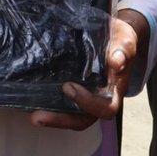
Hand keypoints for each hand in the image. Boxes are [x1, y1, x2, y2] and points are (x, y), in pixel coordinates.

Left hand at [30, 10, 145, 131]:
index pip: (105, 107)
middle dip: (61, 119)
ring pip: (72, 116)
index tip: (68, 87)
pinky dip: (49, 106)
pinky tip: (31, 102)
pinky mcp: (73, 90)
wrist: (115, 36)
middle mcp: (100, 98)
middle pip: (84, 119)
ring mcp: (86, 96)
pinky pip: (62, 104)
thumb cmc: (120, 39)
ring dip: (53, 118)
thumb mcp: (125, 40)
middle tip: (38, 116)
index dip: (88, 103)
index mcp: (115, 90)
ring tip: (33, 116)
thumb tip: (116, 62)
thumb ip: (123, 49)